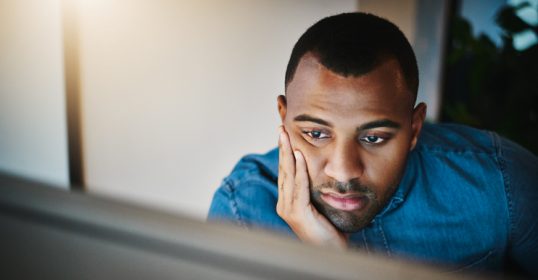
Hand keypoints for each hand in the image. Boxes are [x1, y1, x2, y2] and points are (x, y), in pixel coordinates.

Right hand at [276, 126, 347, 248]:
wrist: (332, 253)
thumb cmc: (329, 231)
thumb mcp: (320, 206)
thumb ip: (314, 191)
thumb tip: (318, 172)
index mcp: (288, 202)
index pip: (286, 172)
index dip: (284, 153)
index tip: (284, 136)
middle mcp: (284, 204)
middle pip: (283, 170)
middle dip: (282, 148)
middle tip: (281, 129)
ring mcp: (288, 209)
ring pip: (287, 175)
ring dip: (287, 153)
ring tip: (286, 136)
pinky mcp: (298, 213)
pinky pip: (298, 186)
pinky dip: (299, 170)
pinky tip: (299, 156)